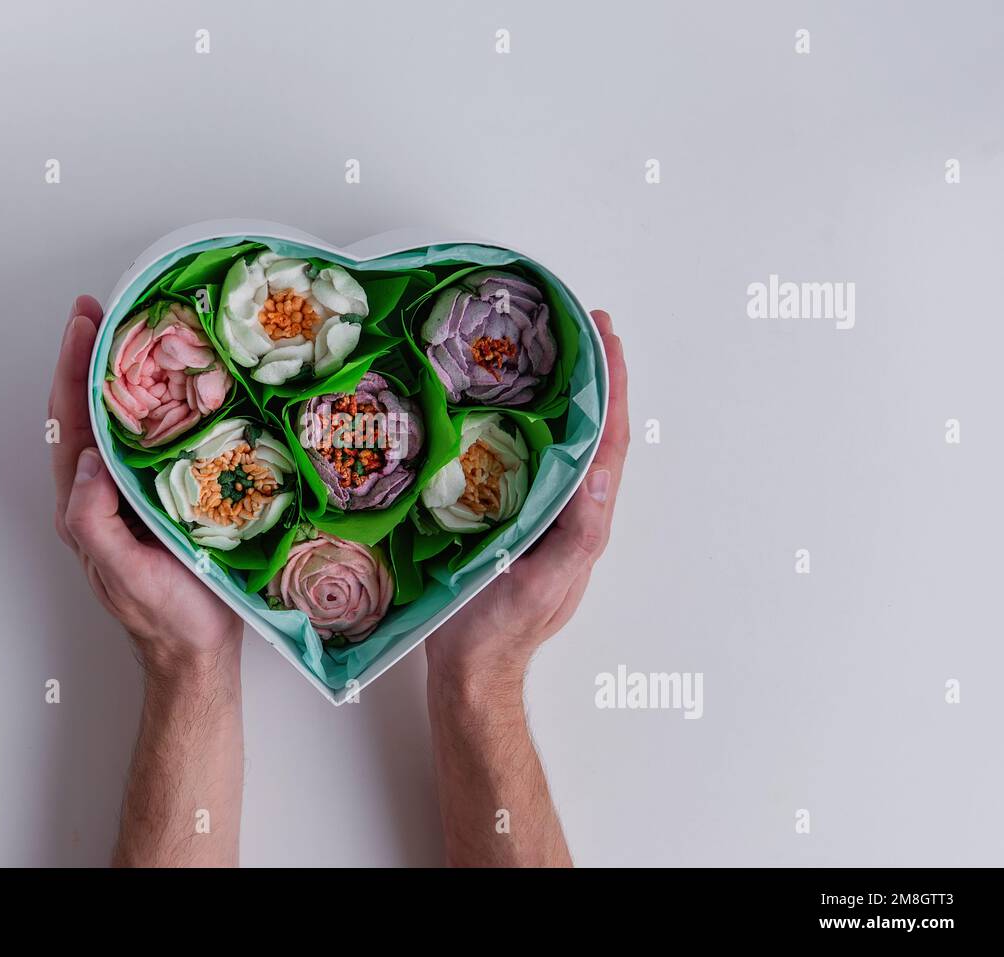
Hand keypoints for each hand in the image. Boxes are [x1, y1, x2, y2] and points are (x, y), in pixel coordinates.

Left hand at [49, 295, 242, 673]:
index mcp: (84, 504)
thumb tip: (90, 460)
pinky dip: (159, 404)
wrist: (198, 652)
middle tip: (111, 308)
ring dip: (125, 374)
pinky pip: (154, 441)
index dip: (73, 369)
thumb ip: (95, 520)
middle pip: (89, 411)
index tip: (85, 321)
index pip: (70, 423)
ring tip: (141, 330)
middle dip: (94, 356)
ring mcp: (131, 495)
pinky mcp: (163, 499)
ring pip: (120, 422)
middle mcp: (102, 492)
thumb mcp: (123, 572)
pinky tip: (178, 384)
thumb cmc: (165, 617)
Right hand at [426, 310, 628, 691]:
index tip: (604, 334)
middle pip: (587, 429)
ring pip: (555, 440)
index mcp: (584, 517)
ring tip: (543, 346)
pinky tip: (497, 402)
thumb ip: (580, 530)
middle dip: (588, 374)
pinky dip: (518, 422)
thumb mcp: (546, 581)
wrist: (468, 667)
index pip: (609, 439)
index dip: (612, 385)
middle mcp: (566, 507)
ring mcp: (536, 511)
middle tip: (574, 323)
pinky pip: (519, 459)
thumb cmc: (503, 628)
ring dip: (556, 392)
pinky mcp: (504, 516)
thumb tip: (603, 469)